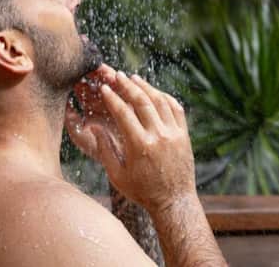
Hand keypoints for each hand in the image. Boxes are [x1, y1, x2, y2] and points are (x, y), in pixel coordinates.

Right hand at [68, 70, 195, 213]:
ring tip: (134, 78)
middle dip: (128, 86)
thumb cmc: (142, 191)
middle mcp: (159, 136)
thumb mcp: (117, 176)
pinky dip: (165, 97)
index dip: (113, 98)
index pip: (124, 113)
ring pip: (160, 101)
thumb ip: (105, 150)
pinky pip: (176, 108)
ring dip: (146, 87)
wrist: (174, 201)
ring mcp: (174, 134)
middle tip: (118, 76)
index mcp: (140, 145)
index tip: (105, 88)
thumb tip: (94, 128)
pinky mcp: (184, 135)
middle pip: (142, 101)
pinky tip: (155, 92)